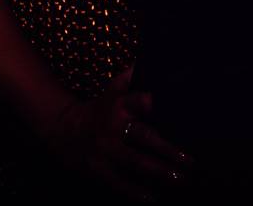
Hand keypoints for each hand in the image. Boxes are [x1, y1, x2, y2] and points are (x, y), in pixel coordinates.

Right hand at [37, 69, 191, 200]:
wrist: (63, 130)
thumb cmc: (99, 109)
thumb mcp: (112, 90)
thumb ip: (128, 79)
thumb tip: (144, 61)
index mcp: (118, 105)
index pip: (134, 100)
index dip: (143, 102)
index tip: (155, 103)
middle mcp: (113, 127)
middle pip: (142, 137)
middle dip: (166, 149)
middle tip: (189, 160)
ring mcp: (105, 150)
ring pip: (134, 161)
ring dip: (158, 171)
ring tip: (180, 179)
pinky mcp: (98, 169)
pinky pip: (118, 182)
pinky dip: (134, 192)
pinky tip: (151, 198)